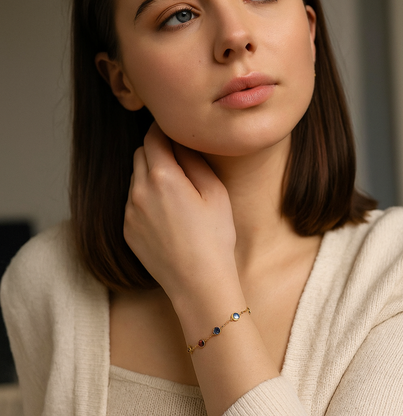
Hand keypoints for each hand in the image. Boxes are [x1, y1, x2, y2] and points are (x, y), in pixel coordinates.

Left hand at [124, 123, 238, 304]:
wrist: (198, 283)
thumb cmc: (214, 237)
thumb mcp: (215, 192)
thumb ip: (193, 161)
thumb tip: (180, 143)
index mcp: (163, 176)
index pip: (153, 137)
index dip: (162, 129)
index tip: (172, 130)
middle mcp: (139, 190)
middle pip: (140, 154)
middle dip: (156, 151)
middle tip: (177, 162)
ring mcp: (129, 212)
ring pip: (135, 178)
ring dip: (149, 175)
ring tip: (174, 194)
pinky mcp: (127, 230)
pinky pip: (132, 202)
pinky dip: (144, 198)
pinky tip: (165, 216)